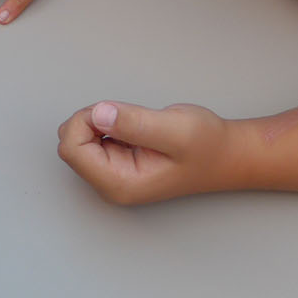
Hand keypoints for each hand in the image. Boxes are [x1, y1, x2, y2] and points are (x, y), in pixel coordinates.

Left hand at [57, 100, 233, 204]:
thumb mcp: (175, 129)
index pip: (71, 148)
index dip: (85, 121)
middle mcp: (110, 184)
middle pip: (70, 142)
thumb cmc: (206, 146)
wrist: (227, 154)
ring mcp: (111, 174)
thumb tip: (98, 114)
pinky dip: (107, 122)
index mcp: (119, 184)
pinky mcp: (115, 162)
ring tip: (136, 124)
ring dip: (100, 120)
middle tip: (127, 117)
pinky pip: (92, 135)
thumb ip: (134, 123)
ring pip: (79, 136)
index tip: (113, 113)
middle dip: (92, 119)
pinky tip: (134, 129)